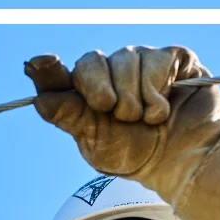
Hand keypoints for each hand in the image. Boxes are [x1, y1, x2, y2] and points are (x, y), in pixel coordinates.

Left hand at [24, 46, 219, 193]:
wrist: (181, 161)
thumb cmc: (135, 153)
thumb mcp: (96, 143)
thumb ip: (69, 116)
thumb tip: (39, 99)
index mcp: (85, 91)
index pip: (59, 75)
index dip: (47, 69)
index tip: (39, 63)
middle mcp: (110, 70)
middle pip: (91, 61)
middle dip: (102, 93)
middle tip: (119, 116)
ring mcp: (141, 60)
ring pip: (126, 60)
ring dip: (135, 99)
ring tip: (146, 120)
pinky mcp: (172, 58)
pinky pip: (157, 60)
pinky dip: (158, 92)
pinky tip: (163, 109)